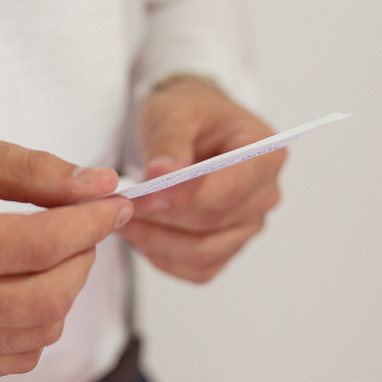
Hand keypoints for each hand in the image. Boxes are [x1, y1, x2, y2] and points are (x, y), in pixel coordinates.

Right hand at [0, 127, 132, 381]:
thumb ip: (31, 168)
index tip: (115, 203)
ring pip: (40, 331)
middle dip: (83, 259)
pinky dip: (38, 320)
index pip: (39, 245)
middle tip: (82, 227)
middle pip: (47, 298)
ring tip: (46, 252)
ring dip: (63, 289)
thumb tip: (100, 186)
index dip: (90, 224)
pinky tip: (19, 284)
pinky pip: (18, 354)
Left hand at [119, 77, 284, 282]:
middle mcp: (264, 195)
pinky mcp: (228, 246)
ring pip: (203, 252)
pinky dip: (164, 258)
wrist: (191, 127)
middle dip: (161, 218)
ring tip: (121, 220)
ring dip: (157, 241)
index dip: (183, 198)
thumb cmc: (189, 113)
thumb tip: (163, 173)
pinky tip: (141, 235)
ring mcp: (249, 225)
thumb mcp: (174, 112)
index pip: (227, 190)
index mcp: (264, 155)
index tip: (142, 195)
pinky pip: (198, 269)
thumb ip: (169, 141)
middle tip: (117, 205)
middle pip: (212, 223)